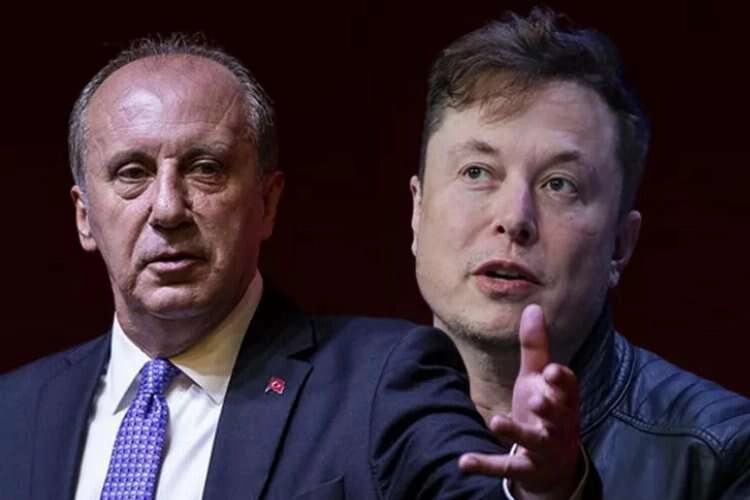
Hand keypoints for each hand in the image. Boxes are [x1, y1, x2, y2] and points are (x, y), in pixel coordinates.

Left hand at [459, 304, 580, 498]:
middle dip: (549, 408)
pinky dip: (485, 464)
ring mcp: (543, 448)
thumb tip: (533, 307)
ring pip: (532, 440)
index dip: (562, 381)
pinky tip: (463, 461)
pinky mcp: (526, 468)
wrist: (554, 465)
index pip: (568, 388)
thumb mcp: (538, 379)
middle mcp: (558, 424)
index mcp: (562, 399)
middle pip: (557, 416)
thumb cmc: (546, 410)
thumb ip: (536, 347)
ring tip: (495, 421)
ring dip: (515, 431)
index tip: (553, 371)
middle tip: (537, 400)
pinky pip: (506, 467)